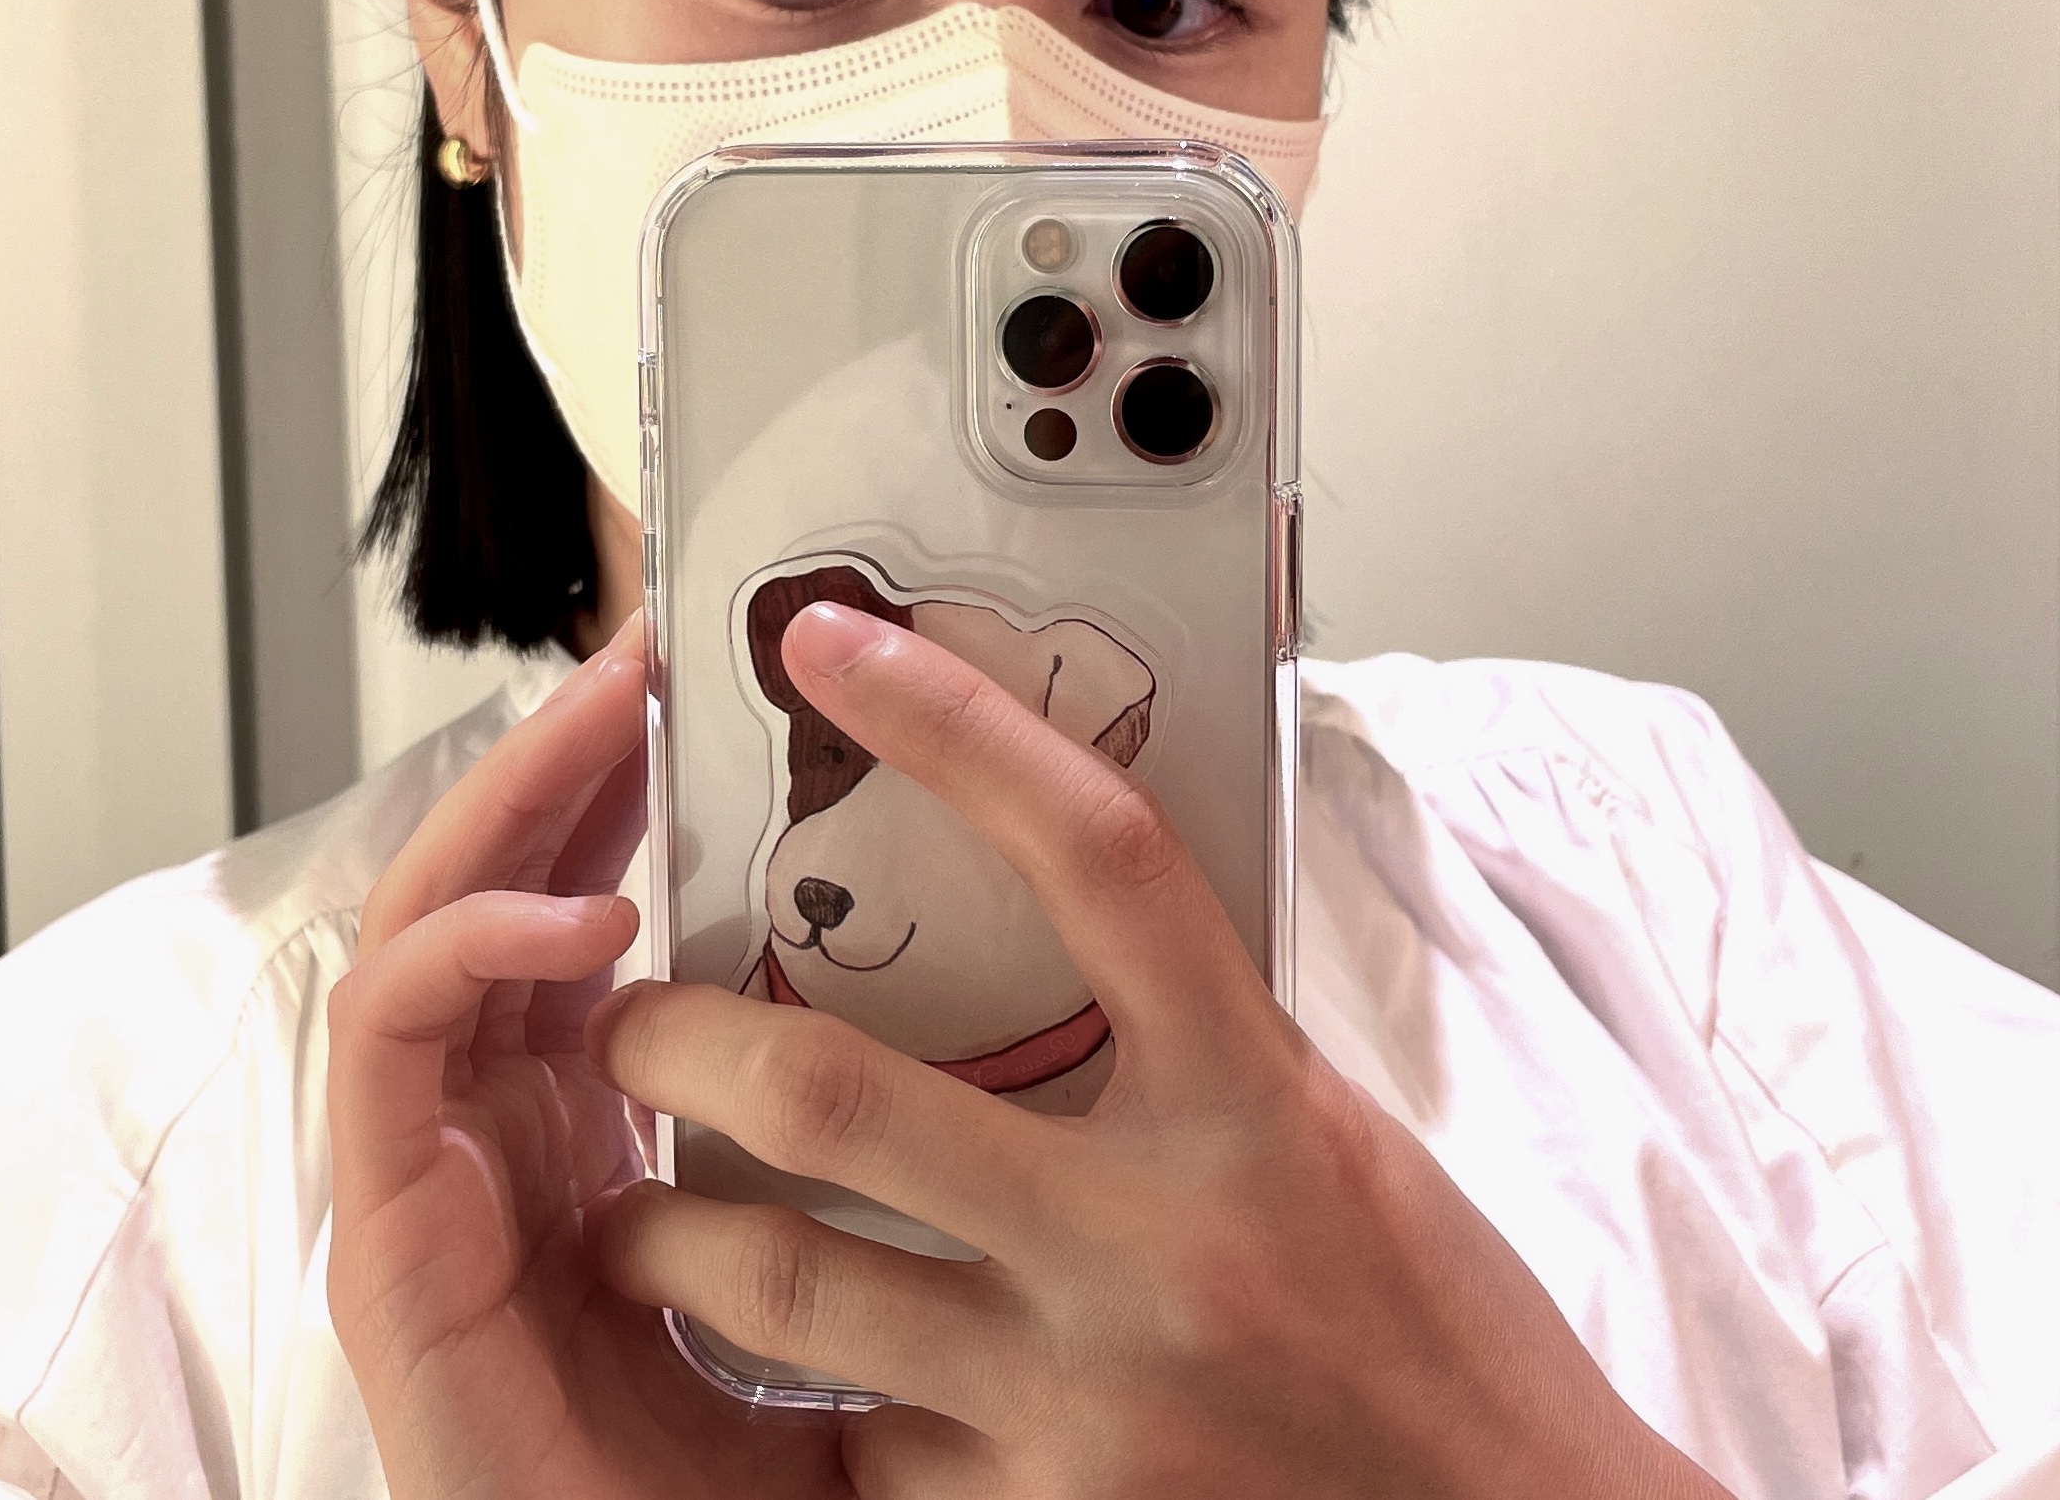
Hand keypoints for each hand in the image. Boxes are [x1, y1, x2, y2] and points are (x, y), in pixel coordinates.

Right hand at [326, 616, 848, 1499]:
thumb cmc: (766, 1485)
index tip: (706, 692)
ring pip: (431, 926)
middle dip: (561, 757)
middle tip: (642, 652)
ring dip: (508, 804)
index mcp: (590, 1129)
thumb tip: (1013, 1006)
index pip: (580, 910)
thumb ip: (872, 1163)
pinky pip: (388, 1045)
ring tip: (604, 717)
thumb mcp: (847, 1280)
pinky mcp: (385, 1238)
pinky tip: (578, 919)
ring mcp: (432, 1173)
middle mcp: (500, 1134)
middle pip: (498, 892)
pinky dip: (464, 951)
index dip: (622, 791)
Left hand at [586, 604, 1730, 1498]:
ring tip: (633, 1209)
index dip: (952, 726)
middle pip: (842, 1099)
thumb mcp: (1323, 1129)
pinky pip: (860, 1450)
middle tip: (629, 1018)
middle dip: (683, 1045)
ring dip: (671, 1241)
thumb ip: (1186, 1034)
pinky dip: (809, 1403)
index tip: (832, 641)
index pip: (1093, 854)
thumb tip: (1048, 904)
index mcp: (1252, 1098)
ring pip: (791, 1291)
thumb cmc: (1430, 1324)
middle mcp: (1157, 1244)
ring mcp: (1086, 1403)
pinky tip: (780, 1376)